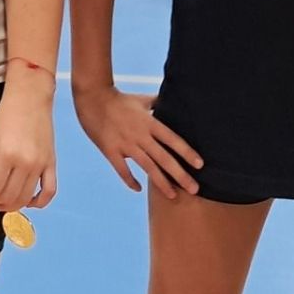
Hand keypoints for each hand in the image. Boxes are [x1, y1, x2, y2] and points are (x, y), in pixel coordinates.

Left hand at [0, 86, 54, 212]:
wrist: (29, 100)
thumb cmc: (6, 116)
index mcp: (6, 155)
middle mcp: (26, 162)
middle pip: (8, 196)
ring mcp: (40, 165)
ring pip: (26, 198)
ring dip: (12, 204)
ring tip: (4, 199)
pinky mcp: (51, 164)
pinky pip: (49, 192)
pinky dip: (39, 202)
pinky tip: (29, 201)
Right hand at [73, 84, 201, 197]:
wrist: (93, 97)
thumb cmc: (119, 98)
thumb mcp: (141, 100)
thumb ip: (157, 103)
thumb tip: (172, 101)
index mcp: (149, 123)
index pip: (173, 139)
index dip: (187, 152)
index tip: (200, 164)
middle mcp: (140, 135)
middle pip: (164, 158)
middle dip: (180, 175)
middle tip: (195, 189)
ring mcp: (125, 144)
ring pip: (147, 167)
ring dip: (161, 183)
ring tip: (173, 195)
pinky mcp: (110, 150)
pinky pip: (122, 170)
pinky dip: (130, 180)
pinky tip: (139, 189)